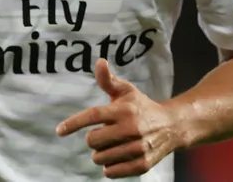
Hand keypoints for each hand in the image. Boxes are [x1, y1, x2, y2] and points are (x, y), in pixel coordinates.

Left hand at [57, 59, 183, 178]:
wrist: (172, 126)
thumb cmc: (141, 107)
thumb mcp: (127, 91)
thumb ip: (108, 80)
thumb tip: (99, 61)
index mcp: (124, 109)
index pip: (93, 116)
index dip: (74, 123)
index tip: (60, 131)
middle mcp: (131, 128)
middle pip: (92, 140)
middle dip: (93, 139)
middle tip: (103, 134)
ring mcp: (138, 147)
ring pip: (100, 158)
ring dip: (101, 153)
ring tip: (113, 145)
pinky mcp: (142, 164)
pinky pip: (111, 172)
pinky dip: (109, 167)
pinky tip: (117, 157)